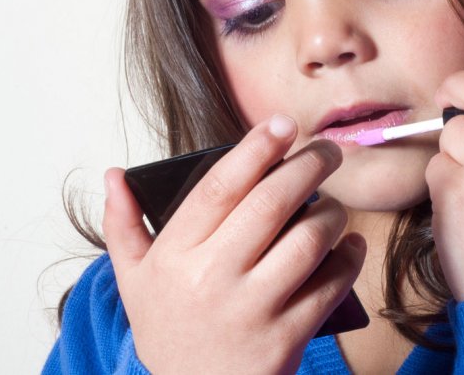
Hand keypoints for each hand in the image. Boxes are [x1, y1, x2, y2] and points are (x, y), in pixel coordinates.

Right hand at [102, 115, 365, 374]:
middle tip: (328, 151)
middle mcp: (213, 279)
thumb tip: (115, 175)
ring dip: (332, 211)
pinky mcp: (286, 338)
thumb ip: (123, 225)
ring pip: (310, 239)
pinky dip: (349, 255)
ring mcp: (252, 310)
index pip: (221, 186)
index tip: (283, 124)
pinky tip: (349, 242)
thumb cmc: (170, 328)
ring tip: (332, 204)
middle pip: (272, 203)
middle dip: (310, 165)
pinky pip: (332, 283)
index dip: (257, 148)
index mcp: (175, 255)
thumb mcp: (134, 280)